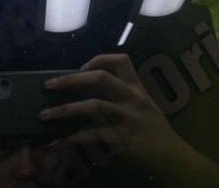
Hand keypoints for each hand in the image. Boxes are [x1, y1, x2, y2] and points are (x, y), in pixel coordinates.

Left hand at [39, 54, 218, 186]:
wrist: (173, 158)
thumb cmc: (157, 134)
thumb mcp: (145, 108)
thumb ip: (124, 99)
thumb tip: (89, 96)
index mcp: (138, 89)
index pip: (121, 61)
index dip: (98, 60)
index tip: (80, 68)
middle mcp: (133, 100)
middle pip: (100, 79)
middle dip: (70, 80)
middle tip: (49, 85)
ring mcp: (128, 119)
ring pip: (93, 106)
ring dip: (65, 110)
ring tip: (45, 115)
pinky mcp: (123, 140)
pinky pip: (93, 136)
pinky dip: (73, 139)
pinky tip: (60, 143)